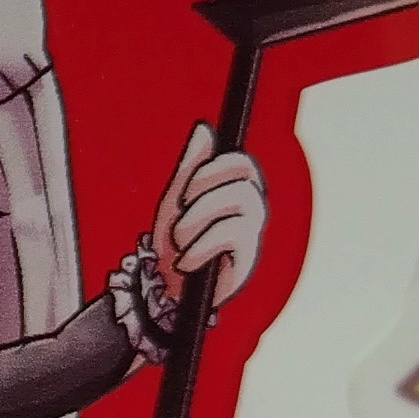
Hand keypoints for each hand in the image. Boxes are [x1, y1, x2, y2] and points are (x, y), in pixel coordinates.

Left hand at [150, 126, 265, 307]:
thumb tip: (204, 128)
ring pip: (240, 201)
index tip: (186, 189)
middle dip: (205, 187)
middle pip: (244, 176)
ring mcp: (251, 233)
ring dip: (197, 219)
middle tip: (181, 209)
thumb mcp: (174, 199)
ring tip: (178, 240)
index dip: (213, 168)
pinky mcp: (248, 260)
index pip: (241, 162)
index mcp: (234, 191)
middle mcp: (249, 209)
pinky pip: (231, 235)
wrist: (166, 289)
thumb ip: (190, 166)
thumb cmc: (173, 242)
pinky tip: (186, 262)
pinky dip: (200, 247)